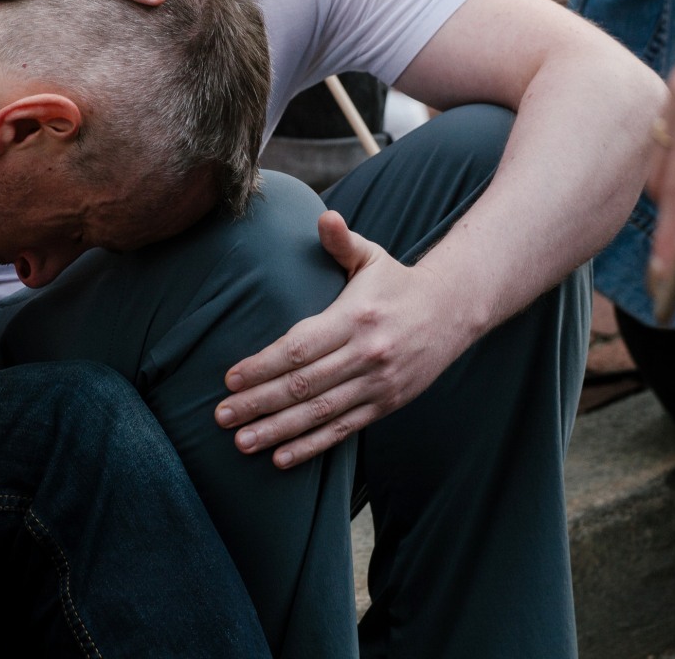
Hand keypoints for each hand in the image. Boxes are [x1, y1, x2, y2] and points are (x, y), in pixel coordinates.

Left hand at [214, 212, 467, 466]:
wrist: (454, 313)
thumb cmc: (397, 283)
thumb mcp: (371, 256)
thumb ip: (340, 241)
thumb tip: (324, 216)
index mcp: (354, 318)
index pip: (300, 348)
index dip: (263, 366)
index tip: (230, 378)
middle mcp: (366, 355)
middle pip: (303, 385)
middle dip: (259, 403)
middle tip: (221, 416)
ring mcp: (377, 384)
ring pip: (320, 413)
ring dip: (278, 431)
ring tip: (242, 443)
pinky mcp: (386, 405)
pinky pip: (344, 430)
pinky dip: (312, 446)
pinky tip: (281, 458)